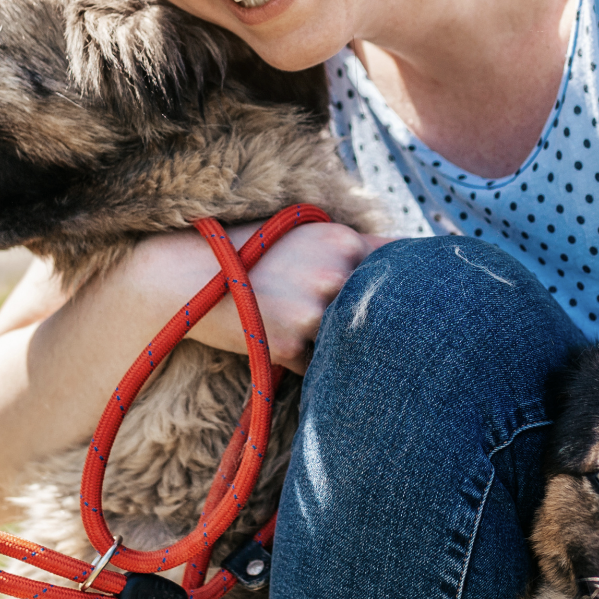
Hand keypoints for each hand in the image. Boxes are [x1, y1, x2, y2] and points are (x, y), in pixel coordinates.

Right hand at [132, 221, 386, 373]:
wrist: (182, 275)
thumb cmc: (244, 250)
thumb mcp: (300, 232)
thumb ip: (345, 250)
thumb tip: (399, 266)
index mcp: (341, 240)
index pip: (400, 264)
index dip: (410, 281)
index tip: (416, 293)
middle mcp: (335, 275)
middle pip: (380, 308)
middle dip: (373, 318)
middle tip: (357, 325)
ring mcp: (313, 313)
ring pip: (351, 340)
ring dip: (338, 342)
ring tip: (303, 327)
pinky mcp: (289, 346)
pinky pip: (319, 365)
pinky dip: (308, 361)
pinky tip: (279, 340)